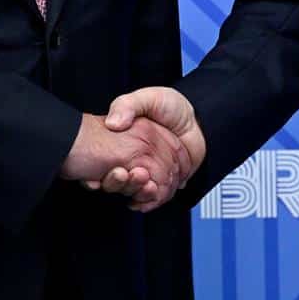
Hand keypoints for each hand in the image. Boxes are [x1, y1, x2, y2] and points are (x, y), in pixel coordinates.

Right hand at [101, 87, 206, 211]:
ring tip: (144, 185)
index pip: (103, 161)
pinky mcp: (161, 183)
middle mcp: (131, 159)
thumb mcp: (148, 97)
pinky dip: (149, 202)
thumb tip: (112, 123)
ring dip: (134, 192)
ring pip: (132, 191)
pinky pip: (151, 198)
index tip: (100, 175)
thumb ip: (128, 105)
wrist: (200, 120)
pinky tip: (150, 198)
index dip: (99, 171)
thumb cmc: (172, 106)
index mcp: (122, 141)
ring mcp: (146, 172)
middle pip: (115, 180)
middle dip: (117, 183)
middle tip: (124, 175)